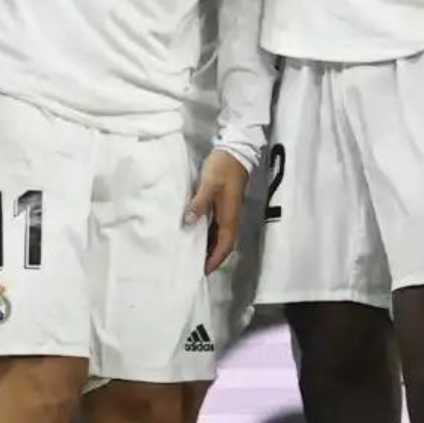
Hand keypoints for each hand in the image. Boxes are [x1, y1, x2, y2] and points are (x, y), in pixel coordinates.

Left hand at [184, 149, 251, 274]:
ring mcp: (228, 211)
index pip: (224, 245)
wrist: (235, 151)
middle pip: (224, 244)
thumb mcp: (209, 185)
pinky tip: (197, 234)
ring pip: (220, 236)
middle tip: (197, 267)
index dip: (215, 259)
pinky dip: (209, 234)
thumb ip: (199, 204)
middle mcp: (231, 217)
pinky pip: (217, 226)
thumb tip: (188, 222)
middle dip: (213, 257)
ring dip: (210, 247)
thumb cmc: (223, 168)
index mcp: (229, 216)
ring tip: (195, 255)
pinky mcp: (224, 204)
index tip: (204, 271)